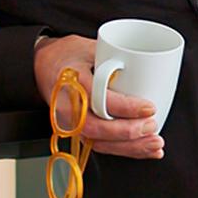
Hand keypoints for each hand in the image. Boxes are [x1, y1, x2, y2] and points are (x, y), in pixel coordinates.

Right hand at [35, 34, 163, 159]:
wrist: (42, 66)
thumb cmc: (69, 55)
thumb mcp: (91, 47)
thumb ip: (116, 58)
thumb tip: (151, 66)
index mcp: (71, 79)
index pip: (98, 98)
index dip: (126, 107)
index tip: (149, 107)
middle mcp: (67, 105)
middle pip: (97, 127)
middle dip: (129, 132)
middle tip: (152, 126)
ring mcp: (70, 122)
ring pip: (99, 142)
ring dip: (130, 147)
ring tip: (155, 144)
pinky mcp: (77, 131)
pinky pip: (101, 145)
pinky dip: (125, 150)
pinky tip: (144, 149)